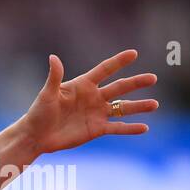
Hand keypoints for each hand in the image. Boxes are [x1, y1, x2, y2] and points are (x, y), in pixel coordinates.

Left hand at [17, 50, 156, 154]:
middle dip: (136, 82)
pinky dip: (130, 129)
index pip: (105, 70)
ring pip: (123, 108)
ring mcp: (97, 113)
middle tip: (153, 78)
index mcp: (83, 85)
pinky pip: (117, 128)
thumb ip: (55, 76)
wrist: (35, 136)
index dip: (118, 62)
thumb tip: (53, 57)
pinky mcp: (96, 129)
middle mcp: (94, 97)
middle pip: (120, 87)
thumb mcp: (47, 94)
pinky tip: (144, 128)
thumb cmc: (38, 113)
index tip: (134, 53)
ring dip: (138, 106)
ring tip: (154, 104)